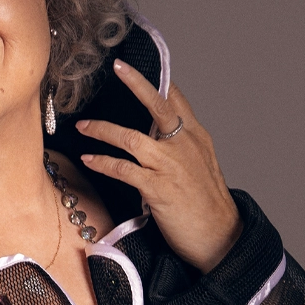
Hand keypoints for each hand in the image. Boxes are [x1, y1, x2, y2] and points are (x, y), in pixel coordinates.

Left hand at [76, 60, 241, 272]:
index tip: (137, 67)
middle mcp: (185, 145)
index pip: (176, 100)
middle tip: (118, 67)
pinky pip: (123, 170)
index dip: (157, 81)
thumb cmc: (207, 204)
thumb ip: (182, 145)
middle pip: (159, 106)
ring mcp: (171, 166)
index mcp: (196, 137)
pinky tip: (89, 159)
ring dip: (103, 130)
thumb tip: (158, 132)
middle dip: (137, 83)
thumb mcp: (201, 165)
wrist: (220, 237)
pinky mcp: (159, 189)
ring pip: (131, 138)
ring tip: (83, 126)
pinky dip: (103, 162)